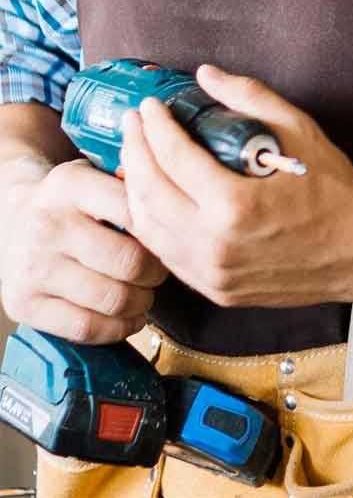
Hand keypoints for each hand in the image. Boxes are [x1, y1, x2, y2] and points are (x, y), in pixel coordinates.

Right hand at [0, 158, 166, 342]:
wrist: (10, 218)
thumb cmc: (70, 201)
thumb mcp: (96, 175)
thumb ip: (134, 187)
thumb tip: (182, 211)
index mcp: (70, 185)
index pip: (137, 212)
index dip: (165, 232)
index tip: (174, 240)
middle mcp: (47, 225)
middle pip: (130, 262)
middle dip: (157, 274)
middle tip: (161, 273)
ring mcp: (32, 267)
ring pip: (111, 298)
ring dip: (141, 303)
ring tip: (146, 296)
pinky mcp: (22, 303)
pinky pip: (84, 327)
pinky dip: (117, 329)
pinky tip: (129, 319)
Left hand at [119, 65, 352, 308]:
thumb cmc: (336, 190)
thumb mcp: (300, 131)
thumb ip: (250, 98)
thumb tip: (207, 75)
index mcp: (234, 205)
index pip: (173, 158)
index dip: (155, 127)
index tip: (151, 106)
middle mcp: (214, 245)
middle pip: (148, 193)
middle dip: (135, 152)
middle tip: (134, 124)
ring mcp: (211, 273)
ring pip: (147, 229)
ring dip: (134, 188)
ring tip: (139, 157)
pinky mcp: (215, 290)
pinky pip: (166, 254)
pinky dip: (152, 222)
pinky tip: (156, 197)